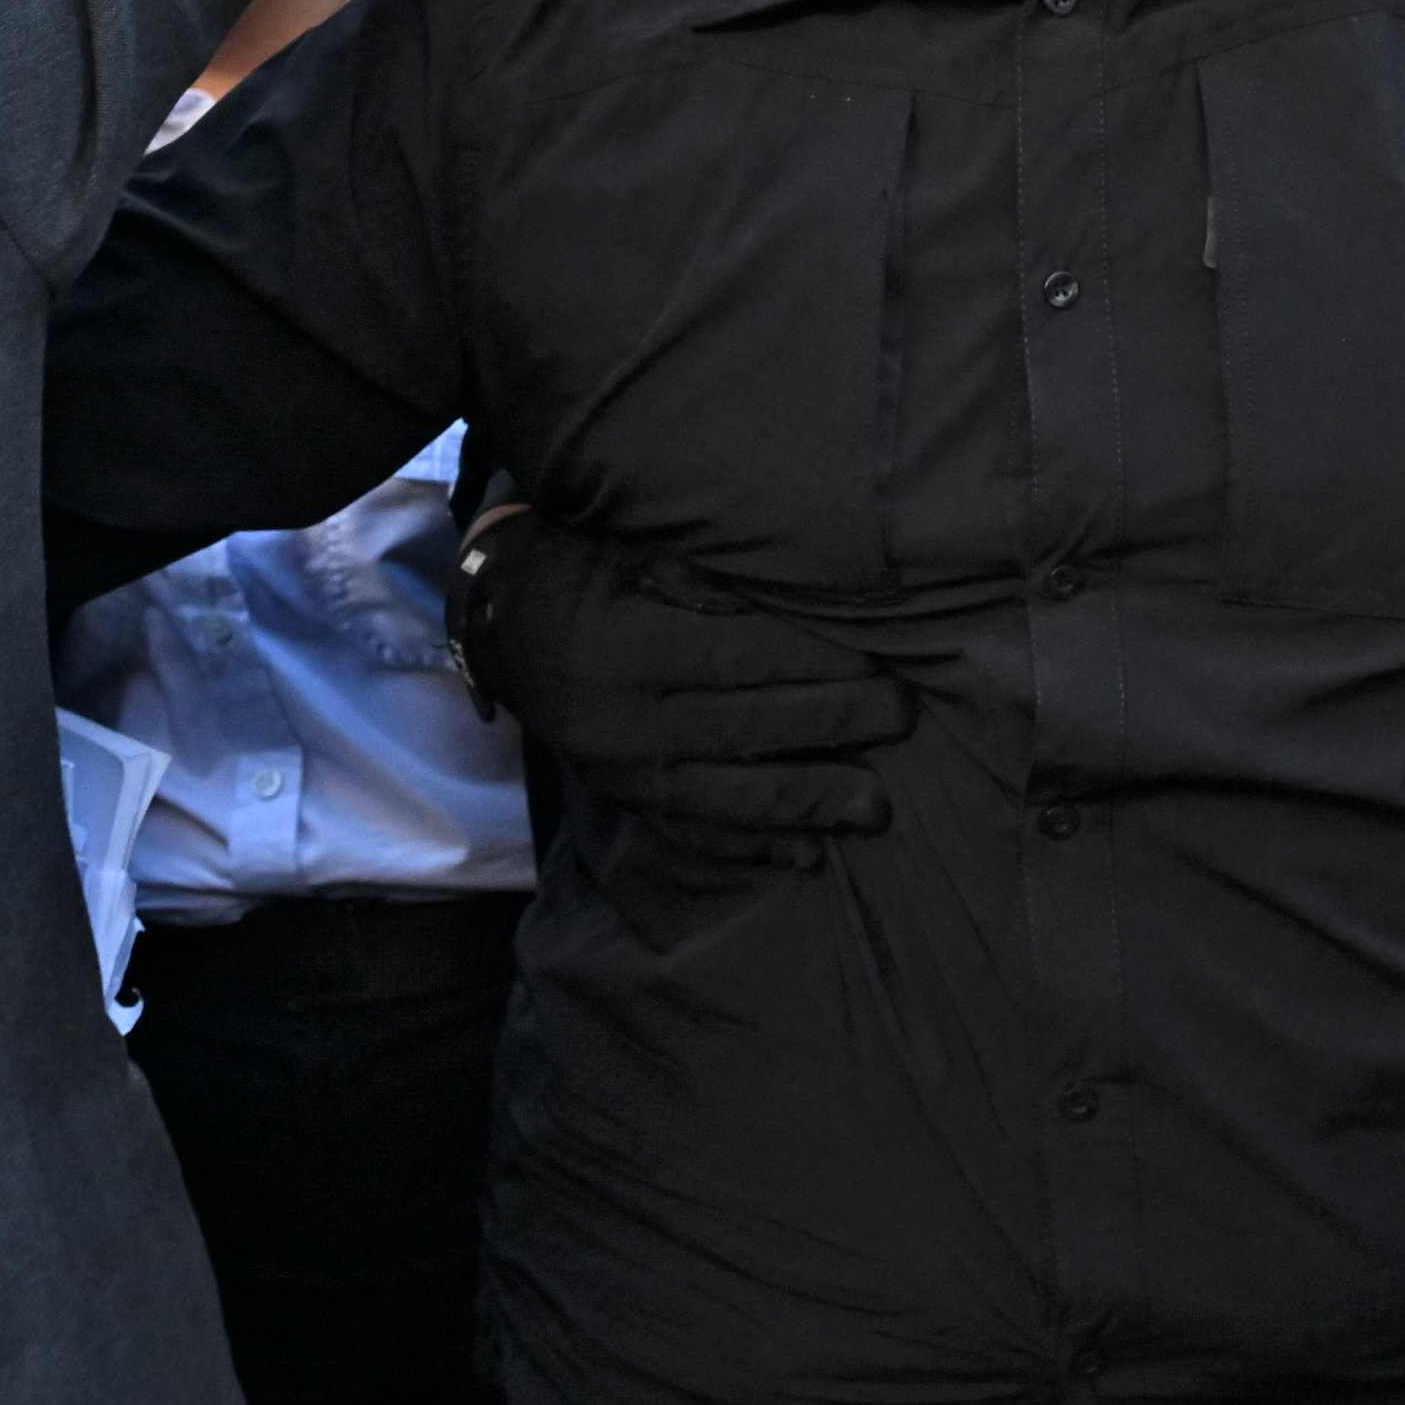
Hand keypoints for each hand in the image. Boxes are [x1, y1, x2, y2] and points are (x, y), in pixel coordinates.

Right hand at [457, 509, 897, 870]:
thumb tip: (802, 599)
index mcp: (621, 646)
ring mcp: (619, 770)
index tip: (877, 657)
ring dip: (808, 801)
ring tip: (877, 807)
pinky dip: (753, 846)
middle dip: (831, 724)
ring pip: (726, 796)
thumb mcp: (632, 550)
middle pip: (741, 728)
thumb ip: (706, 579)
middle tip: (903, 714)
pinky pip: (694, 833)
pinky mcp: (623, 799)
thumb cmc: (583, 566)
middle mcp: (618, 720)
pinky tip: (808, 853)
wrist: (501, 626)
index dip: (811, 660)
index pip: (733, 658)